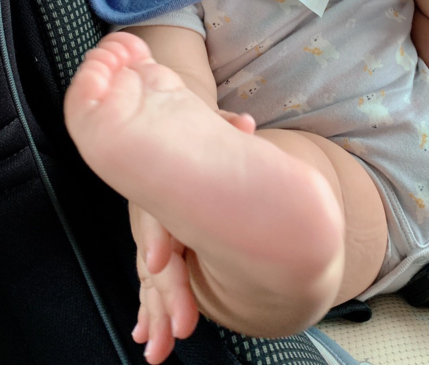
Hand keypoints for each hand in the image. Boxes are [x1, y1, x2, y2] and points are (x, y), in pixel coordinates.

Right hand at [128, 110, 254, 362]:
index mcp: (165, 184)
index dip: (157, 237)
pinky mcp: (160, 247)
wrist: (174, 139)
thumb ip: (223, 128)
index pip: (157, 213)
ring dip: (156, 311)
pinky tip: (147, 333)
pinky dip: (152, 307)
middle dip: (166, 292)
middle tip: (180, 325)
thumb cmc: (195, 135)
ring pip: (151, 277)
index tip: (159, 260)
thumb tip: (243, 124)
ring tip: (159, 347)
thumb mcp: (208, 128)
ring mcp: (155, 233)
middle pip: (155, 255)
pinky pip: (153, 281)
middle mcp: (156, 211)